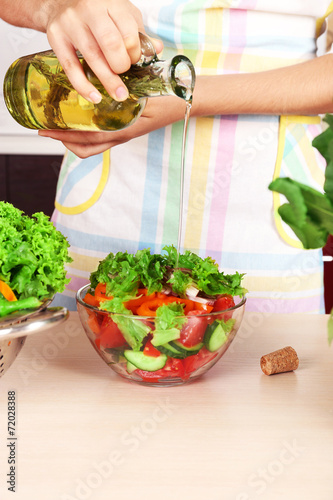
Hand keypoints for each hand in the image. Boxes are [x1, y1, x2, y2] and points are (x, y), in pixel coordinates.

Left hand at [38, 96, 186, 156]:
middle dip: (65, 143)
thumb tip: (99, 95)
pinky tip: (81, 118)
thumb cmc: (169, 98)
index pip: (88, 140)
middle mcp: (121, 135)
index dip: (65, 138)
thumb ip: (125, 100)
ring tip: (60, 126)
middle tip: (47, 131)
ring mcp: (124, 133)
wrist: (187, 100)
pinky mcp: (127, 128)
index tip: (47, 132)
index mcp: (124, 131)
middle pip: (87, 149)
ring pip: (94, 145)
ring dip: (74, 139)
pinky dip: (87, 132)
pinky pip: (102, 136)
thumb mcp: (146, 97)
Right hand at [42, 0, 162, 102]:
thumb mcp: (121, 14)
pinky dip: (83, 86)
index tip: (133, 61)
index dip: (134, 53)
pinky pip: (70, 67)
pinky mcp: (55, 37)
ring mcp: (70, 23)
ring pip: (92, 57)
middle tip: (124, 74)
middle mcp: (89, 10)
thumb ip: (138, 33)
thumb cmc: (97, 11)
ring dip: (108, 81)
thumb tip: (156, 49)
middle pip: (111, 44)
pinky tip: (94, 97)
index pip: (128, 32)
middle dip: (121, 66)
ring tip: (119, 95)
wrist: (60, 2)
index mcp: (110, 2)